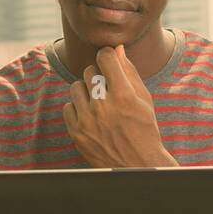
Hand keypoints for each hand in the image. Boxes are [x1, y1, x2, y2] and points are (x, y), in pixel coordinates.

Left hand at [62, 45, 177, 167]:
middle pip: (89, 71)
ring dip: (86, 90)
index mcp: (124, 96)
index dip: (106, 55)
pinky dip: (78, 108)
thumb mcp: (143, 99)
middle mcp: (103, 107)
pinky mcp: (76, 132)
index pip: (105, 58)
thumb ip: (129, 72)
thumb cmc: (144, 128)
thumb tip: (116, 48)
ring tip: (98, 102)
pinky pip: (68, 106)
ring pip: (76, 87)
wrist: (136, 164)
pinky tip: (90, 115)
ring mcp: (88, 120)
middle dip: (98, 75)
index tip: (107, 59)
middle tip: (107, 87)